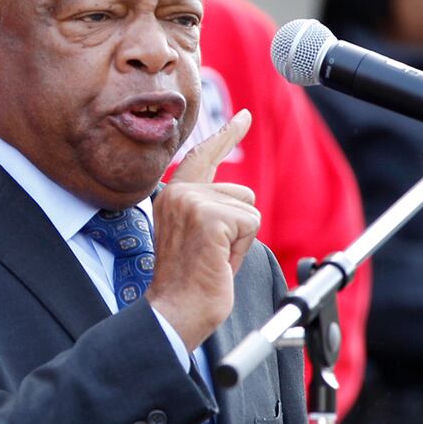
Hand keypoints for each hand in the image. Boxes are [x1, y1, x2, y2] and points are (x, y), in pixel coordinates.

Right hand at [148, 110, 260, 348]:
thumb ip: (209, 208)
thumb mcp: (196, 234)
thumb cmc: (189, 280)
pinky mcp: (209, 216)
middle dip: (239, 227)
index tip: (244, 116)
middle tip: (212, 254)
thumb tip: (242, 196)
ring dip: (241, 238)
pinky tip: (218, 260)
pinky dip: (242, 247)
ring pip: (248, 208)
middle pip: (241, 193)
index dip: (227, 135)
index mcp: (171, 195)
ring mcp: (192, 202)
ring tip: (214, 257)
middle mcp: (177, 192)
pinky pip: (251, 223)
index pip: (203, 156)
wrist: (176, 308)